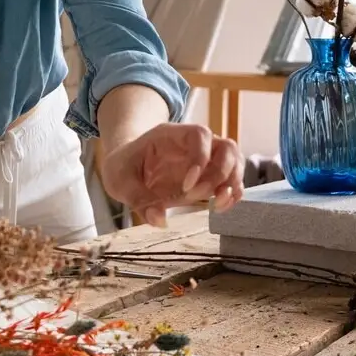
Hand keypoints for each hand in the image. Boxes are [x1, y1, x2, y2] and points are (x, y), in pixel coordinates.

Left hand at [99, 123, 242, 227]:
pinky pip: (232, 181)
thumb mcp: (120, 181)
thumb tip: (160, 221)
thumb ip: (138, 198)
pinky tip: (220, 208)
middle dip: (220, 173)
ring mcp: (205, 159)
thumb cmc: (123, 168)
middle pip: (227, 146)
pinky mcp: (209, 177)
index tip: (186, 186)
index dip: (200, 158)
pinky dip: (233, 194)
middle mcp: (194, 144)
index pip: (199, 134)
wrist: (125, 168)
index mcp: (171, 135)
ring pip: (235, 161)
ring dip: (232, 183)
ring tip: (218, 204)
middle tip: (197, 196)